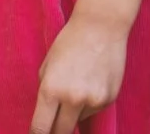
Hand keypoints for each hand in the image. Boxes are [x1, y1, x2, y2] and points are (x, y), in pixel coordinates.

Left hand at [31, 11, 127, 133]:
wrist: (102, 26)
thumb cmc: (70, 41)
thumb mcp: (47, 66)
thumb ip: (45, 92)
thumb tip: (48, 116)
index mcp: (50, 90)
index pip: (40, 128)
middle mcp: (72, 99)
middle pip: (61, 132)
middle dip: (55, 131)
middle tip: (54, 124)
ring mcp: (92, 100)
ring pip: (78, 121)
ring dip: (74, 112)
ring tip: (78, 84)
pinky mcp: (108, 99)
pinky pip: (93, 110)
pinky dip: (89, 102)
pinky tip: (92, 81)